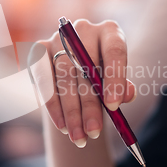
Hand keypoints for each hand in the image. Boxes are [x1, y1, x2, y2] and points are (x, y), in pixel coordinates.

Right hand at [37, 19, 136, 147]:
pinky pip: (43, 80)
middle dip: (89, 105)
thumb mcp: (117, 83)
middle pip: (85, 68)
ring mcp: (59, 38)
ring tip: (79, 137)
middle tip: (94, 132)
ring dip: (70, 111)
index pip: (114, 51)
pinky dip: (53, 106)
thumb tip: (126, 95)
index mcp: (110, 31)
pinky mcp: (39, 49)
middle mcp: (83, 29)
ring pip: (63, 78)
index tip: (114, 106)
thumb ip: (124, 88)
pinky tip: (62, 125)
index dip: (114, 78)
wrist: (79, 74)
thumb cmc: (104, 79)